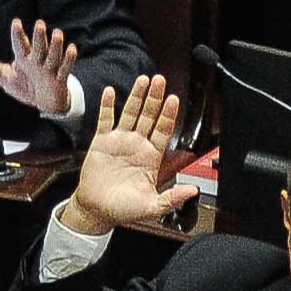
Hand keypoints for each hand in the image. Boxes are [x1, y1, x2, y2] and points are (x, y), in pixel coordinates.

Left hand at [0, 19, 79, 116]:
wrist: (45, 103)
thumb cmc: (27, 88)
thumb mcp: (9, 81)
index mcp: (25, 60)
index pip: (21, 45)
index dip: (18, 34)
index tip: (16, 22)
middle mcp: (38, 62)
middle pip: (39, 47)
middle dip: (39, 36)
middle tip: (39, 23)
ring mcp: (49, 70)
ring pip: (53, 56)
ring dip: (56, 45)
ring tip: (57, 33)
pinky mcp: (60, 79)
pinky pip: (65, 69)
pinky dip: (68, 60)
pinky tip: (72, 48)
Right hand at [56, 78, 196, 235]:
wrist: (97, 210)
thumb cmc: (124, 209)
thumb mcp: (152, 207)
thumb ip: (172, 198)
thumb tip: (193, 191)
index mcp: (151, 157)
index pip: (164, 131)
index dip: (168, 115)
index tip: (173, 100)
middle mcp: (137, 145)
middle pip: (149, 116)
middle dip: (155, 98)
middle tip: (160, 81)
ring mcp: (120, 141)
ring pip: (130, 113)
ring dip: (137, 96)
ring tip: (143, 80)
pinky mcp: (102, 142)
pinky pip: (105, 120)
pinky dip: (107, 106)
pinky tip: (110, 92)